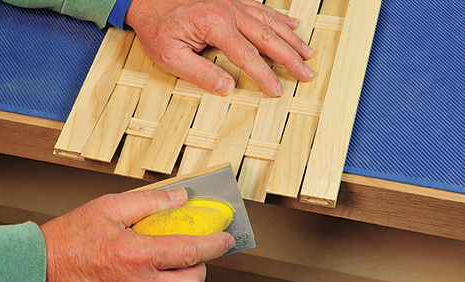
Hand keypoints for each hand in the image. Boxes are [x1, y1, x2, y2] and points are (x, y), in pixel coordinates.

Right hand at [39, 188, 233, 281]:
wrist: (36, 273)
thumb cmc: (69, 239)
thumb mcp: (109, 207)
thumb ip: (150, 202)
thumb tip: (180, 197)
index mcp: (137, 255)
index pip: (191, 252)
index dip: (216, 244)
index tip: (226, 239)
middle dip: (203, 267)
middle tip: (195, 252)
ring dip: (180, 278)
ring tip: (166, 260)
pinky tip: (147, 273)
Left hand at [125, 0, 314, 96]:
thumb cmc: (157, 28)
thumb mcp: (171, 57)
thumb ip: (200, 74)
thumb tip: (227, 88)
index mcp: (216, 26)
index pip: (248, 57)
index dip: (266, 76)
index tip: (279, 90)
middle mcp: (229, 11)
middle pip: (268, 38)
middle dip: (290, 58)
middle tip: (307, 73)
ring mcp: (232, 3)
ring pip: (270, 22)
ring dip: (291, 39)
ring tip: (308, 53)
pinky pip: (261, 8)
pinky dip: (278, 18)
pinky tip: (292, 24)